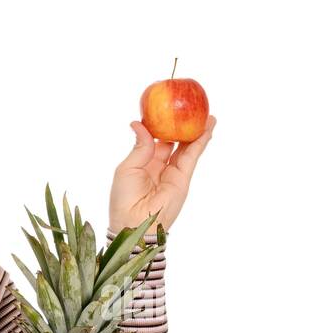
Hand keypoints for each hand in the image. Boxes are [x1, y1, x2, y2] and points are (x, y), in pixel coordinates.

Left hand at [109, 115, 215, 235]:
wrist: (135, 222)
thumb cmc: (124, 198)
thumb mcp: (127, 167)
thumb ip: (140, 146)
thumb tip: (139, 123)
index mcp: (143, 163)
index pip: (155, 140)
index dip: (161, 125)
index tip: (166, 109)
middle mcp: (160, 166)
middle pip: (175, 142)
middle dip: (183, 127)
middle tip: (191, 110)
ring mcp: (173, 173)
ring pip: (187, 147)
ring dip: (197, 132)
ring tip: (207, 115)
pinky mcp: (183, 178)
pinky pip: (193, 156)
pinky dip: (200, 142)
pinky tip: (208, 129)